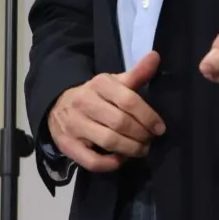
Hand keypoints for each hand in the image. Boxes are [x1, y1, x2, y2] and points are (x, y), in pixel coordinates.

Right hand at [45, 51, 165, 172]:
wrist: (58, 105)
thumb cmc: (95, 95)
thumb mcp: (114, 82)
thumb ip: (137, 73)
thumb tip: (156, 56)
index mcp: (99, 84)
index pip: (128, 100)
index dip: (148, 116)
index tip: (160, 128)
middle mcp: (85, 102)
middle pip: (120, 123)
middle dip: (140, 135)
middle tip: (150, 140)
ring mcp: (74, 125)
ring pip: (108, 141)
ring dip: (130, 149)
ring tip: (141, 149)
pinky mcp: (67, 145)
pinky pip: (92, 161)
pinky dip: (110, 163)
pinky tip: (121, 159)